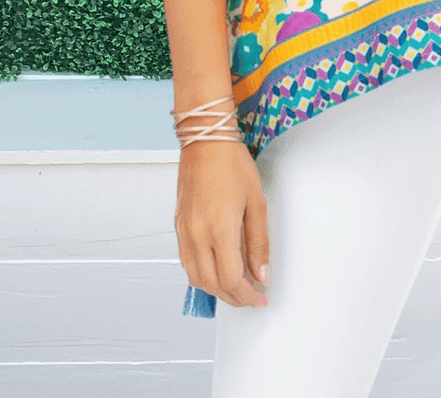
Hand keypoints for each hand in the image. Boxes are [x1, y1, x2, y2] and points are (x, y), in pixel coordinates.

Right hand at [175, 140, 270, 307]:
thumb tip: (261, 272)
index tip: (260, 297)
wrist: (205, 142)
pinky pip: (187, 263)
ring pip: (196, 278)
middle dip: (234, 297)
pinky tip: (217, 269)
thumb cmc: (231, 164)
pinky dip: (202, 275)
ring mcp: (185, 232)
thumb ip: (259, 242)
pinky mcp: (178, 227)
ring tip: (237, 286)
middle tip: (252, 296)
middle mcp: (197, 235)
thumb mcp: (256, 202)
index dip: (247, 296)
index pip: (231, 280)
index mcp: (219, 230)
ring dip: (216, 289)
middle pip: (213, 285)